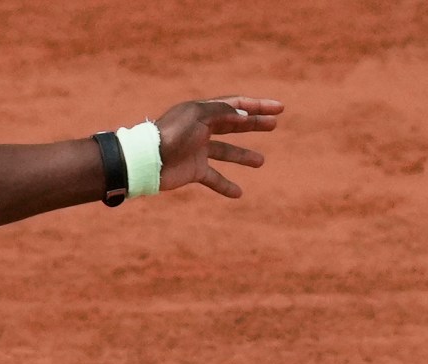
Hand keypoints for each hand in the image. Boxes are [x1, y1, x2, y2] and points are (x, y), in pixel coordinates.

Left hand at [154, 96, 283, 198]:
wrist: (148, 160)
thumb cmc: (171, 134)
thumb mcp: (197, 116)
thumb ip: (222, 113)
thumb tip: (244, 114)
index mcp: (203, 112)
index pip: (236, 105)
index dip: (258, 106)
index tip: (279, 109)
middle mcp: (202, 129)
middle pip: (233, 125)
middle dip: (254, 124)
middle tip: (274, 125)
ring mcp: (198, 150)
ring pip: (226, 152)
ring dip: (243, 156)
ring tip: (261, 162)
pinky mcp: (193, 170)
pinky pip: (213, 178)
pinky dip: (225, 185)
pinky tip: (238, 193)